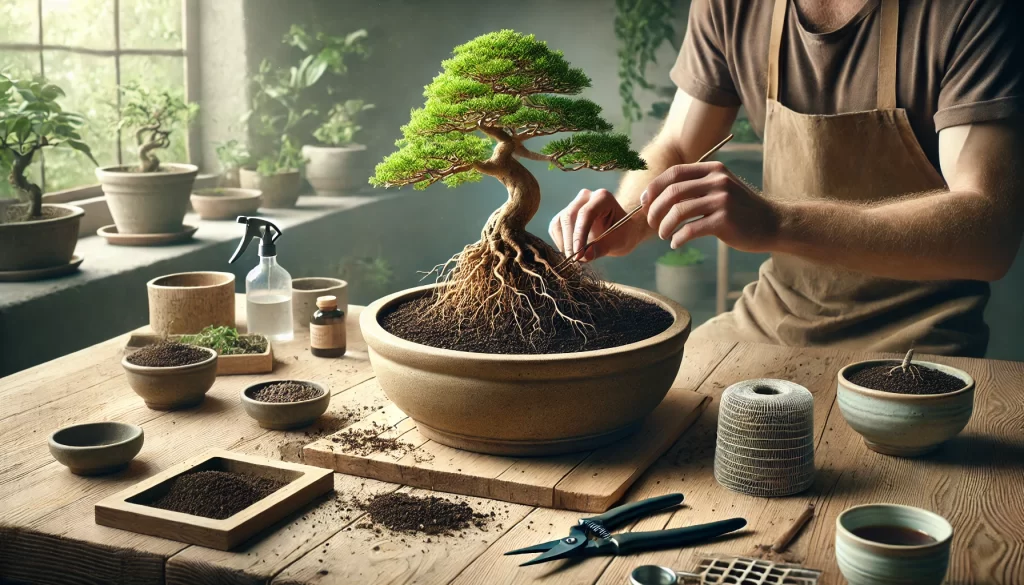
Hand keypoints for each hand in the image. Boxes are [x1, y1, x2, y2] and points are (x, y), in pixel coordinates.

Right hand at [549, 189, 635, 260]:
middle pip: (570, 216)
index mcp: (602, 197)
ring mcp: (573, 205)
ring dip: (564, 243)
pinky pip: (555, 228)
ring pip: (560, 222)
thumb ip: (603, 247)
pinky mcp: (564, 215)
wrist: (619, 231)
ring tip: (576, 258)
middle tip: (575, 260)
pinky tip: (572, 251)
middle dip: (570, 241)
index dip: (580, 234)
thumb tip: (584, 255)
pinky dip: (561, 242)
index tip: (578, 254)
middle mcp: (585, 197)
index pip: (586, 213)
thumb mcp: (619, 242)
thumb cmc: (623, 234)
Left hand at [643, 161, 780, 251]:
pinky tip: (676, 244)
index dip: (654, 187)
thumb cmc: (740, 210)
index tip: (645, 203)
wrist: (772, 223)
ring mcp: (722, 200)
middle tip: (652, 223)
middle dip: (655, 209)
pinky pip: (690, 230)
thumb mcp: (721, 188)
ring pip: (678, 211)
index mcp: (713, 170)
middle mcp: (717, 181)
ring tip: (663, 235)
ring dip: (664, 226)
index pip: (674, 173)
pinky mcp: (724, 221)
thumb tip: (658, 196)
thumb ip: (696, 186)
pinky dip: (678, 239)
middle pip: (672, 192)